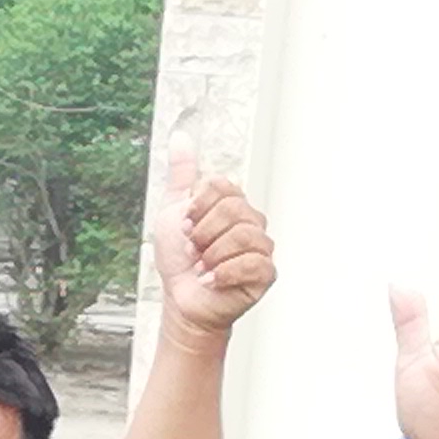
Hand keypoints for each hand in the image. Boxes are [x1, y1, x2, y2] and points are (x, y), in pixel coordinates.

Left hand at [152, 160, 277, 338]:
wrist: (182, 300)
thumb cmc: (180, 260)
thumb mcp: (173, 211)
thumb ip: (181, 175)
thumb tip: (181, 138)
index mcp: (232, 203)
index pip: (220, 186)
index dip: (197, 207)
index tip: (184, 226)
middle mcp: (250, 221)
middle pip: (231, 209)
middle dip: (202, 233)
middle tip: (192, 249)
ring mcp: (261, 247)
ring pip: (241, 235)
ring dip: (211, 255)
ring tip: (202, 267)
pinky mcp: (266, 273)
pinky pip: (251, 263)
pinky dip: (224, 273)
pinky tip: (212, 280)